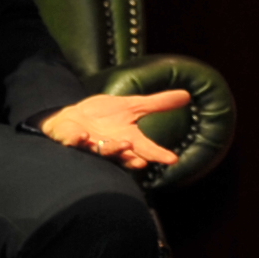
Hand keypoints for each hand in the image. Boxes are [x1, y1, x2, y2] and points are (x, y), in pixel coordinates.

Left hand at [43, 88, 188, 171]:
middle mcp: (111, 145)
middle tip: (143, 162)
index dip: (158, 154)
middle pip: (125, 155)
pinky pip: (73, 142)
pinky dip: (77, 140)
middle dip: (133, 159)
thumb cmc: (102, 116)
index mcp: (127, 138)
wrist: (72, 118)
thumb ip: (157, 104)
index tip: (173, 160)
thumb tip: (187, 95)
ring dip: (112, 149)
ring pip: (102, 151)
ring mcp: (91, 144)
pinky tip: (81, 136)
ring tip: (124, 144)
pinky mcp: (71, 140)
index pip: (146, 148)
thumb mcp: (132, 106)